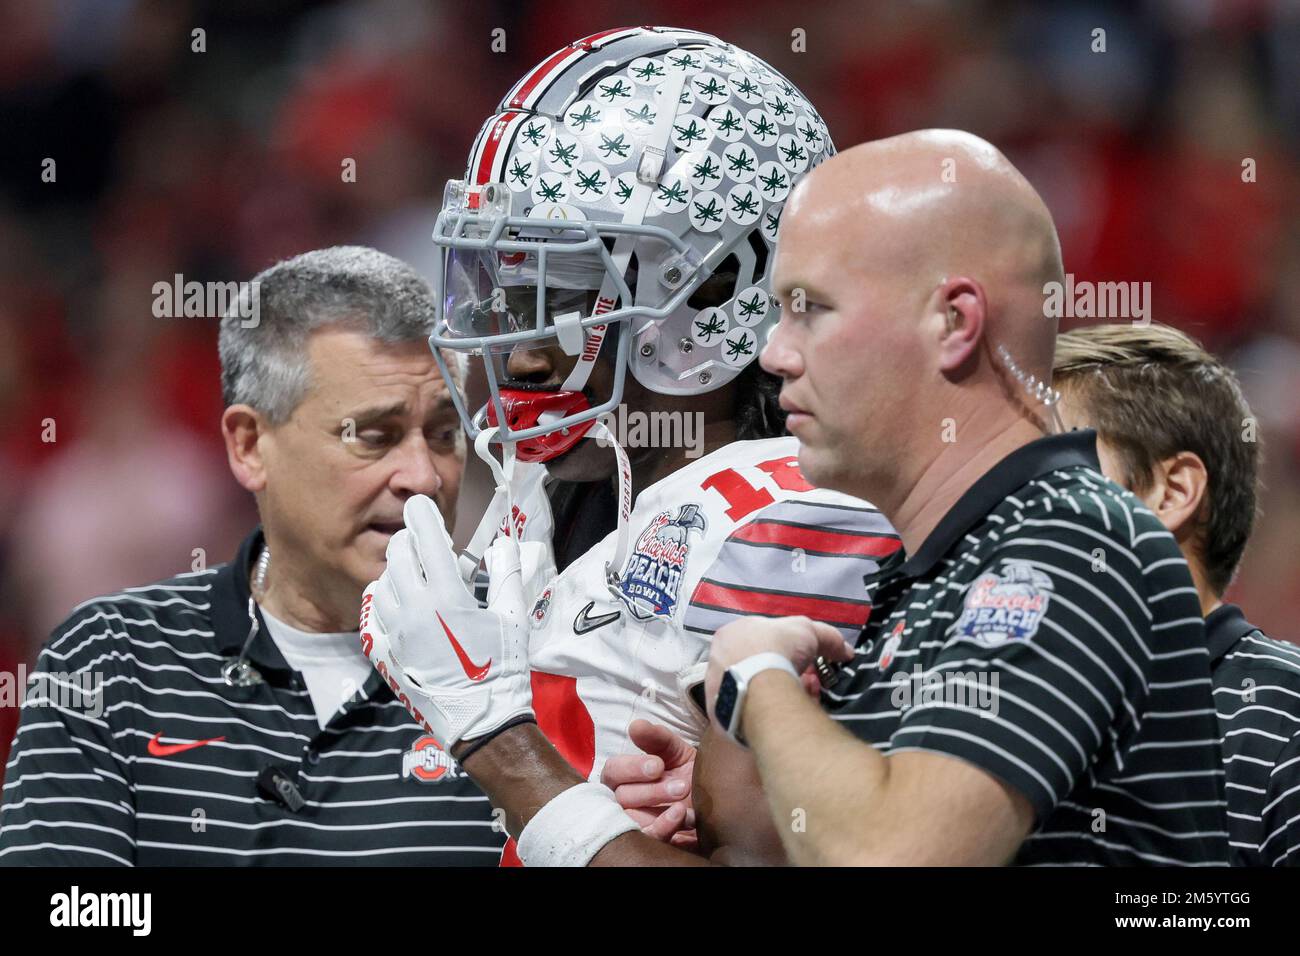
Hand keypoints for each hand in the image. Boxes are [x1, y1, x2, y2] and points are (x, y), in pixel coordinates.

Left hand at [360, 495, 531, 747]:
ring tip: (416, 575)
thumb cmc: (501, 670)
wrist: (479, 721)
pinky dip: (381, 600)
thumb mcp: (513, 618)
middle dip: (411, 542)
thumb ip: (507, 574)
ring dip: (397, 570)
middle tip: (426, 544)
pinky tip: (396, 601)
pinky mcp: (383, 653)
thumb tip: (507, 542)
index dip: (422, 515)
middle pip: (398, 556)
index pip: (426, 540)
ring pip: (381, 582)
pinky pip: (371, 614)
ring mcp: (394, 633)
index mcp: (448, 598)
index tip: (420, 503)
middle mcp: (414, 611)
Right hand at [601, 720, 698, 848]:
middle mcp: (625, 801)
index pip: (613, 771)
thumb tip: (636, 726)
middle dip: (651, 790)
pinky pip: (648, 839)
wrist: (718, 799)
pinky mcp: (651, 840)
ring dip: (658, 809)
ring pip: (631, 820)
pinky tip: (681, 816)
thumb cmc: (688, 772)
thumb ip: (657, 738)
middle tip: (680, 786)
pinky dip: (663, 828)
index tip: (658, 765)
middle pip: (621, 797)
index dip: (631, 768)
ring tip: (683, 803)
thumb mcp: (676, 751)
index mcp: (626, 776)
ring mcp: (637, 822)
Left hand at [704, 616, 853, 727]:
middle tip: (807, 681)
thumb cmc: (777, 649)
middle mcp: (717, 661)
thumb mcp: (808, 631)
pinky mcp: (721, 718)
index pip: (759, 641)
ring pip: (754, 691)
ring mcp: (717, 691)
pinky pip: (751, 713)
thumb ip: (827, 637)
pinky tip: (788, 713)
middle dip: (785, 673)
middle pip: (756, 667)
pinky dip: (770, 712)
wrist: (759, 688)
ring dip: (780, 692)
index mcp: (729, 635)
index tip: (805, 660)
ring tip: (803, 697)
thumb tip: (846, 651)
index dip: (786, 649)